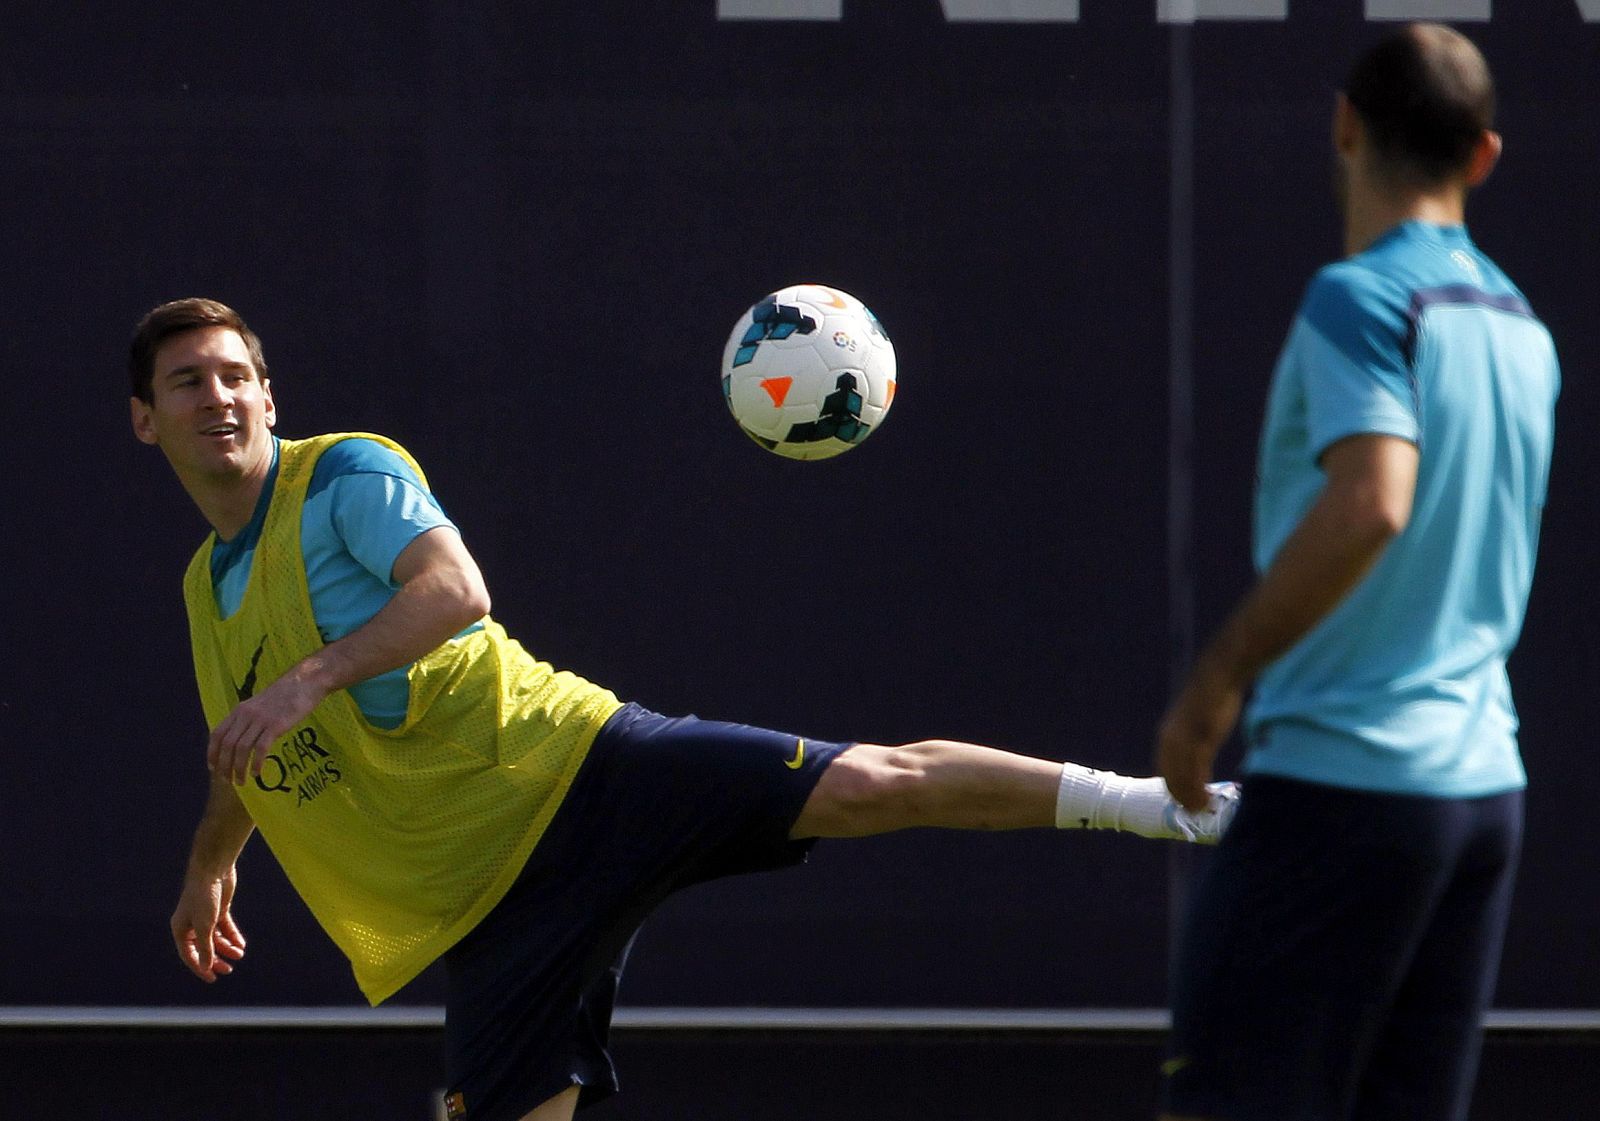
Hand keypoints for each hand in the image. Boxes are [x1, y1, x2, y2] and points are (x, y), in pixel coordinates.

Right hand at [171, 864, 245, 982]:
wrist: (213, 870)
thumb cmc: (204, 897)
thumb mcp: (205, 926)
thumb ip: (206, 947)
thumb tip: (206, 967)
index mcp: (181, 929)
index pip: (189, 955)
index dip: (200, 968)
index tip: (213, 978)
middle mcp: (191, 924)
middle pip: (203, 948)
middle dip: (216, 959)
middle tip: (229, 970)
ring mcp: (205, 916)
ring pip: (216, 938)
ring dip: (227, 947)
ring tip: (240, 954)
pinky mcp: (219, 909)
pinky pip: (225, 927)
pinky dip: (232, 935)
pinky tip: (241, 944)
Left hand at [208, 668, 328, 784]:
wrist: (305, 682)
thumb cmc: (285, 695)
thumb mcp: (259, 704)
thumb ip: (247, 719)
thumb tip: (239, 740)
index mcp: (239, 710)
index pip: (217, 734)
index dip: (212, 753)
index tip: (213, 768)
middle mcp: (246, 714)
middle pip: (227, 744)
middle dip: (224, 766)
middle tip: (227, 781)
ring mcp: (260, 719)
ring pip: (241, 749)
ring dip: (238, 768)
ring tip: (241, 781)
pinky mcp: (276, 725)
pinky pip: (260, 748)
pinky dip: (256, 763)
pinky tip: (256, 773)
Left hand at [1157, 666, 1242, 812]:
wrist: (1217, 680)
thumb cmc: (1211, 700)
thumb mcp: (1196, 723)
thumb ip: (1194, 739)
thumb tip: (1199, 751)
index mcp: (1168, 737)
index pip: (1166, 769)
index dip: (1175, 787)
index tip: (1184, 800)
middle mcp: (1170, 741)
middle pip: (1171, 777)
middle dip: (1180, 796)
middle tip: (1193, 811)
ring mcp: (1184, 741)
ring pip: (1182, 779)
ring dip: (1190, 797)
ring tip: (1199, 810)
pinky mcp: (1199, 741)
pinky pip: (1196, 772)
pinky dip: (1199, 789)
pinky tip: (1205, 799)